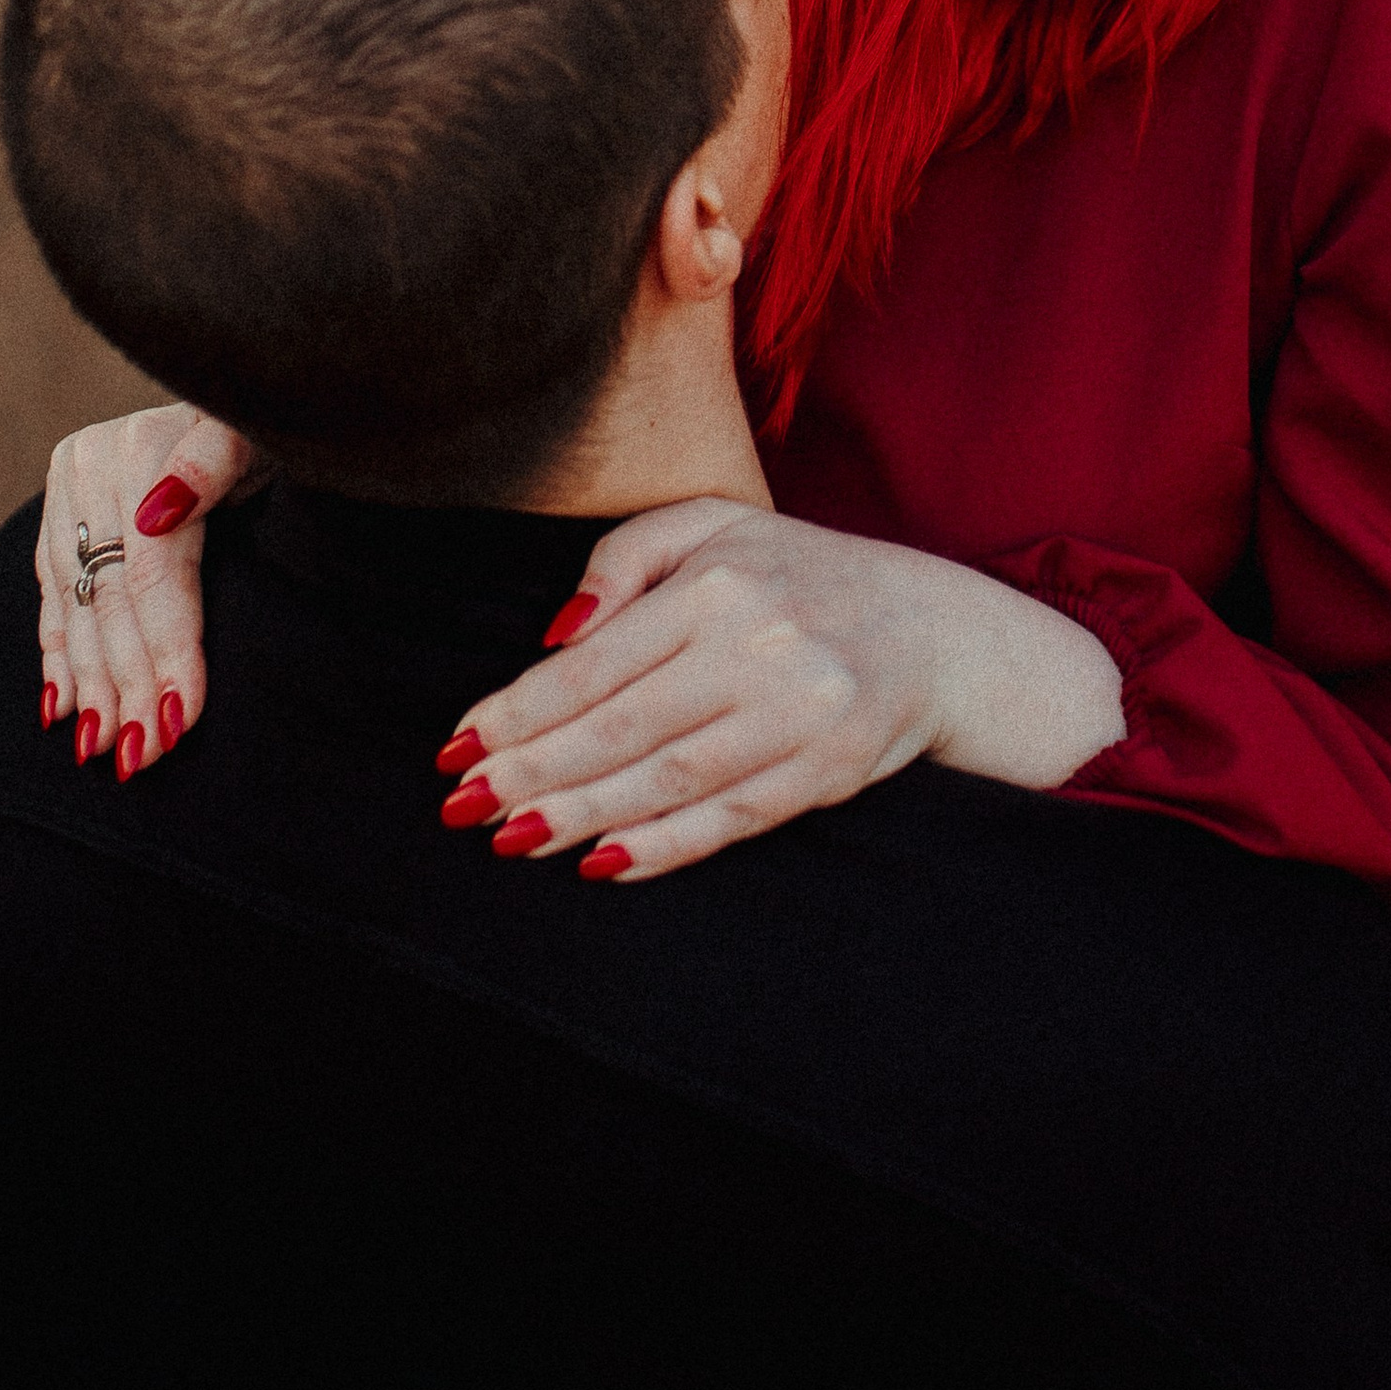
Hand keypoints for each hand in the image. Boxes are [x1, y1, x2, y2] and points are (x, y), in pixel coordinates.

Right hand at [35, 405, 258, 773]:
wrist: (241, 390)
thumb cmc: (267, 426)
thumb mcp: (258, 434)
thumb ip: (212, 462)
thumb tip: (156, 517)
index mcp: (141, 444)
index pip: (150, 571)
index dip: (168, 647)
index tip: (183, 717)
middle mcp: (92, 463)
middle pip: (110, 596)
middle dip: (128, 682)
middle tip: (141, 757)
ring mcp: (68, 487)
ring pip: (78, 603)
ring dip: (91, 683)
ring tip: (104, 748)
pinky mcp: (58, 509)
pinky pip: (53, 593)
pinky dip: (60, 655)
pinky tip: (64, 709)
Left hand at [443, 500, 1123, 880]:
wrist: (932, 629)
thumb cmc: (799, 575)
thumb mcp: (715, 527)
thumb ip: (624, 557)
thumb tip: (554, 637)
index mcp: (719, 579)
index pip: (594, 661)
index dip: (518, 711)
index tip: (458, 747)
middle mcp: (759, 642)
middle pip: (620, 726)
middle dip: (532, 773)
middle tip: (463, 808)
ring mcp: (799, 711)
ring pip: (667, 778)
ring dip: (581, 817)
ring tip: (512, 840)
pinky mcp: (828, 769)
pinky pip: (729, 818)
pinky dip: (662, 847)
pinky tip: (603, 862)